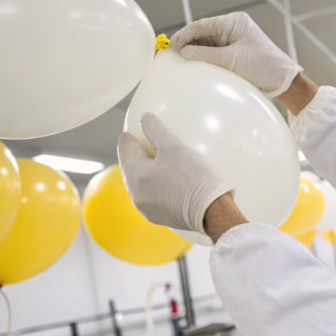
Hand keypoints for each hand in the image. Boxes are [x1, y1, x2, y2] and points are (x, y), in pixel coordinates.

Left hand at [117, 113, 234, 234]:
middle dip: (137, 157)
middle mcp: (135, 195)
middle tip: (148, 146)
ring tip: (161, 164)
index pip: (125, 150)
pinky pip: (152, 197)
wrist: (211, 211)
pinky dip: (157, 187)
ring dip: (147, 173)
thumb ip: (155, 130)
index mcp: (135, 176)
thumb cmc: (192, 176)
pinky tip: (170, 183)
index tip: (132, 132)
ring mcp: (146, 209)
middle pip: (131, 169)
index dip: (129, 138)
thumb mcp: (174, 147)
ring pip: (141, 184)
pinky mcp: (159, 218)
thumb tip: (145, 118)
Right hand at [170, 12, 301, 96]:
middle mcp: (232, 29)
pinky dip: (203, 60)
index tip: (171, 46)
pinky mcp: (233, 55)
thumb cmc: (263, 67)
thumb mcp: (232, 61)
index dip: (184, 35)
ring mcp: (233, 41)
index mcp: (234, 22)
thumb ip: (206, 55)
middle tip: (170, 56)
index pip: (202, 25)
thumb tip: (183, 53)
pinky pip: (213, 54)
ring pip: (206, 45)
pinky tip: (193, 68)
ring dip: (194, 53)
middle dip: (187, 44)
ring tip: (179, 63)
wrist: (285, 82)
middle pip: (202, 34)